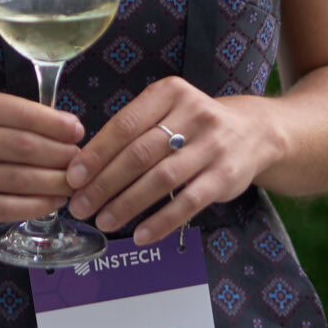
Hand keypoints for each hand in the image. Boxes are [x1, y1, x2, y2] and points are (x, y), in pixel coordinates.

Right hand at [0, 87, 82, 226]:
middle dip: (58, 154)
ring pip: (15, 179)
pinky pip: (4, 207)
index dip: (52, 123)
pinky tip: (53, 202)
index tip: (78, 131)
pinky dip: (35, 206)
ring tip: (73, 182)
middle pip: (19, 146)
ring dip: (52, 182)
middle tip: (80, 160)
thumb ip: (12, 116)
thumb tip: (68, 130)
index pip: (16, 112)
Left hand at [65, 77, 279, 245]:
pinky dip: (162, 221)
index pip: (125, 124)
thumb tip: (85, 167)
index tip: (73, 177)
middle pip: (139, 153)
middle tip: (81, 206)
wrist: (254, 133)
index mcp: (169, 93)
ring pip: (161, 179)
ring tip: (104, 221)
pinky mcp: (225, 176)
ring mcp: (212, 145)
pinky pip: (188, 202)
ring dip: (128, 203)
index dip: (96, 153)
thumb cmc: (195, 125)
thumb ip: (133, 131)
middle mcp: (193, 114)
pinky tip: (141, 235)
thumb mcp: (168, 111)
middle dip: (105, 183)